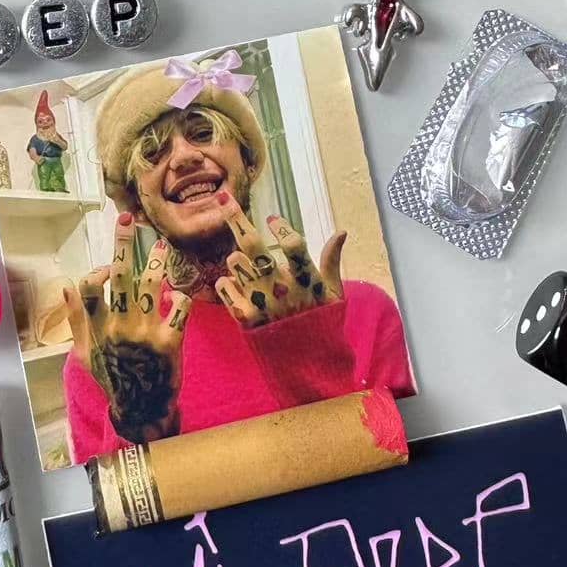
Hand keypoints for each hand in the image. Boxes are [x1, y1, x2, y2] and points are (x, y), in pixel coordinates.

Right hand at [60, 214, 191, 443]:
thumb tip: (66, 286)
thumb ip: (77, 319)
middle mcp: (119, 326)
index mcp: (97, 327)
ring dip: (156, 261)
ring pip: (151, 286)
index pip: (89, 287)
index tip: (102, 268)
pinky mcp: (170, 341)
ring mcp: (145, 332)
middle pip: (119, 276)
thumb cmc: (110, 376)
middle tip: (128, 219)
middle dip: (122, 244)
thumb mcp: (83, 353)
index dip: (95, 271)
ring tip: (161, 245)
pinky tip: (180, 295)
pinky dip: (181, 298)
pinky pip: (179, 309)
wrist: (141, 408)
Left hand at [214, 198, 345, 328]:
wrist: (308, 366)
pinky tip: (231, 283)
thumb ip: (331, 261)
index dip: (282, 228)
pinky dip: (225, 283)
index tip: (274, 219)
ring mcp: (262, 302)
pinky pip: (226, 289)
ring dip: (236, 258)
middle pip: (254, 245)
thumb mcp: (334, 293)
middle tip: (224, 199)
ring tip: (242, 262)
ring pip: (237, 264)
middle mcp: (282, 288)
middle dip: (237, 219)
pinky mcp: (245, 318)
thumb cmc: (322, 325)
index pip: (293, 244)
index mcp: (307, 280)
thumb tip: (341, 232)